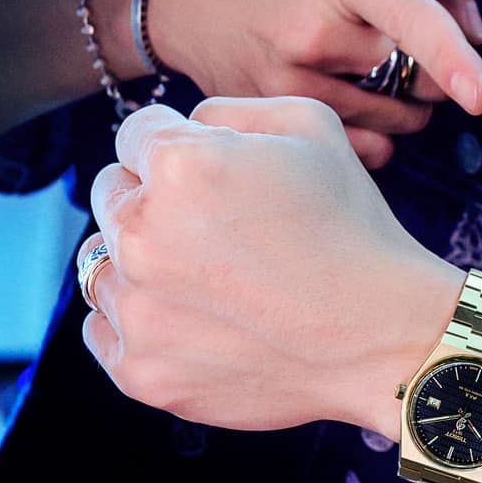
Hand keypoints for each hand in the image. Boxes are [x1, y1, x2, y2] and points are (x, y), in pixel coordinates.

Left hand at [77, 95, 462, 433]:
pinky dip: (136, 319)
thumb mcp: (311, 125)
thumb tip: (184, 126)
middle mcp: (143, 234)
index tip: (215, 172)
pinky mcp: (139, 372)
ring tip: (209, 275)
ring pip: (101, 262)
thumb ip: (228, 110)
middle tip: (219, 225)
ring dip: (141, 260)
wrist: (381, 334)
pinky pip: (101, 329)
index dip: (178, 144)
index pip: (135, 134)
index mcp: (178, 164)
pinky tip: (192, 315)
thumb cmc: (352, 223)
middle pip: (111, 194)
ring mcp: (136, 310)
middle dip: (153, 197)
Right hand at [137, 0, 481, 168]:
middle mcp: (314, 26)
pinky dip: (379, 131)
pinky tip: (352, 91)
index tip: (480, 96)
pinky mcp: (274, 114)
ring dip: (406, 97)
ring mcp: (289, 78)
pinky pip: (364, 148)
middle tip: (392, 27)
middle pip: (420, 73)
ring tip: (363, 53)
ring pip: (399, 115)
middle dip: (431, 62)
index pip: (409, 16)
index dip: (449, 57)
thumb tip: (473, 30)